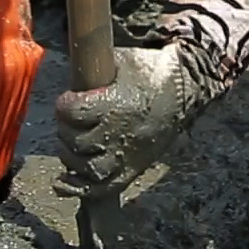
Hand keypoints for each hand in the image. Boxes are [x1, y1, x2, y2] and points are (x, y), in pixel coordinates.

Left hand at [53, 42, 219, 197]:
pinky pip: (102, 188)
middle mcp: (120, 134)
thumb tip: (67, 66)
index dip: (65, 104)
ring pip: (87, 168)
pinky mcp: (133, 169)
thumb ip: (93, 67)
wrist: (185, 89)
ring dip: (72, 156)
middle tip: (73, 120)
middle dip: (67, 129)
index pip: (73, 113)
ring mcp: (127, 155)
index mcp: (115, 105)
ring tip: (74, 143)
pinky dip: (78, 188)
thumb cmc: (149, 72)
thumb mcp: (120, 60)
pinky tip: (63, 182)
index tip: (69, 99)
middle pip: (76, 142)